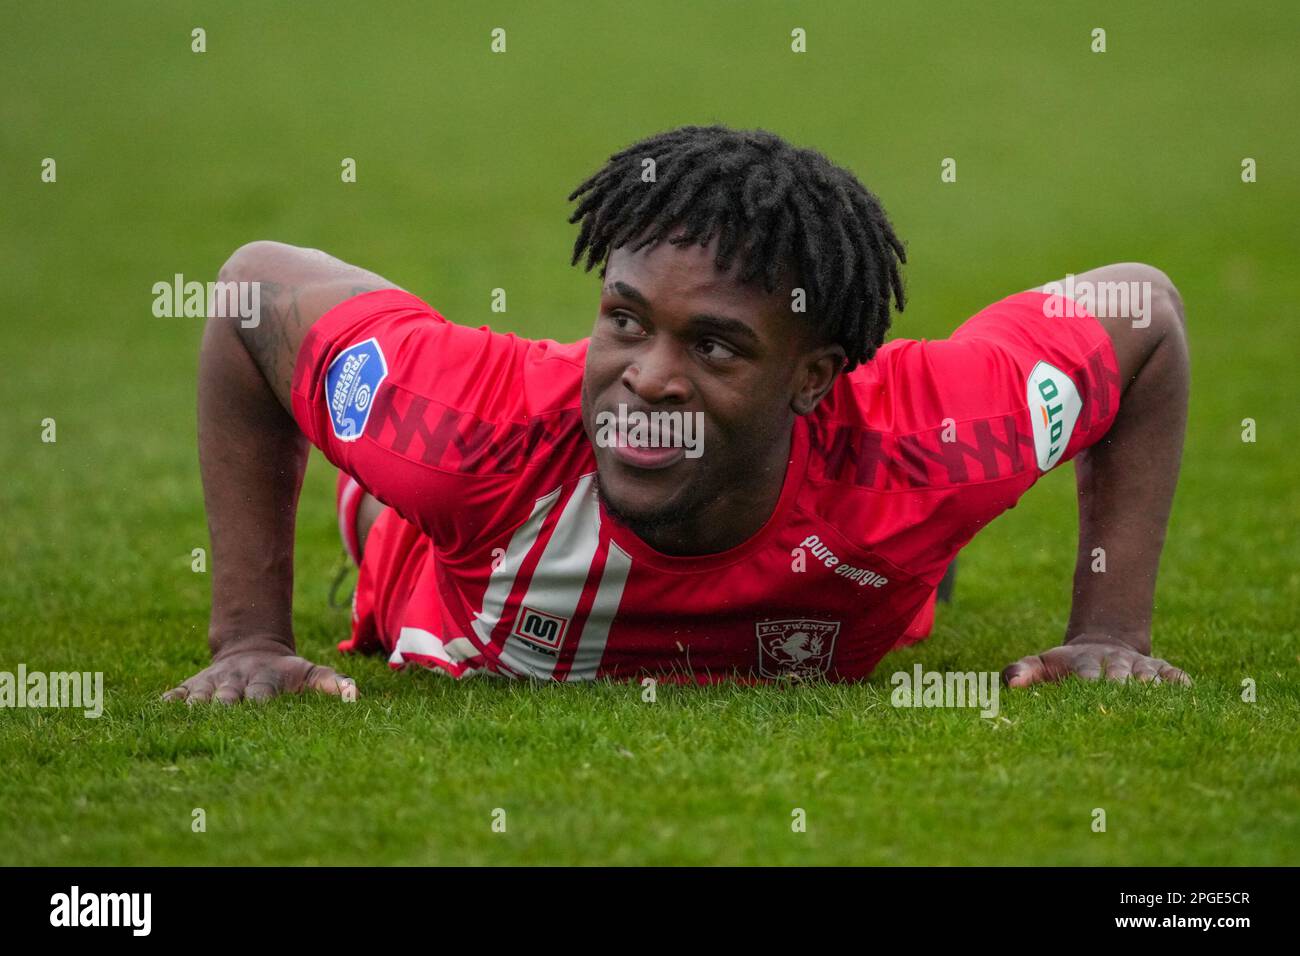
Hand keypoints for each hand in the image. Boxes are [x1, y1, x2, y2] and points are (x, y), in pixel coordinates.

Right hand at [163, 637, 357, 703]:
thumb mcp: (312, 673)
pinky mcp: (191, 687)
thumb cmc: (288, 672)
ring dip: (192, 710)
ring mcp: (211, 685)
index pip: (261, 696)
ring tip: (183, 725)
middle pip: (226, 699)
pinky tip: (155, 717)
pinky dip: (166, 706)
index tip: (257, 714)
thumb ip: (333, 683)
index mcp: (265, 682)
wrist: (253, 648)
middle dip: (223, 709)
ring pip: (197, 699)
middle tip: (218, 722)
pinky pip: (174, 696)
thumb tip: (355, 696)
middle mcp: (236, 683)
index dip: (259, 705)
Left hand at [1002, 636, 1189, 687]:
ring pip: (1151, 677)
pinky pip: (1176, 677)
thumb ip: (1023, 671)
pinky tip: (1188, 696)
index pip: (1088, 673)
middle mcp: (1117, 664)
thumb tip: (1010, 684)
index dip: (1089, 681)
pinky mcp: (1163, 670)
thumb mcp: (1043, 665)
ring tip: (1157, 702)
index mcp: (1086, 664)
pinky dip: (1182, 685)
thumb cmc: (1066, 665)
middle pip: (1122, 675)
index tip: (1089, 689)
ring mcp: (1141, 666)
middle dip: (1123, 686)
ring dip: (1154, 688)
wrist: (1103, 646)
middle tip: (1124, 698)